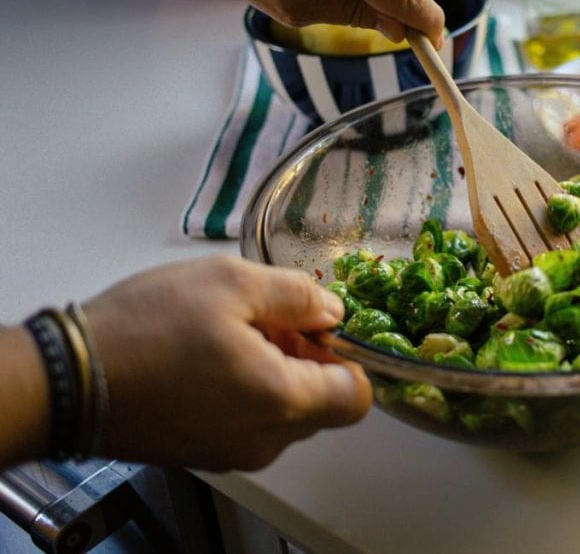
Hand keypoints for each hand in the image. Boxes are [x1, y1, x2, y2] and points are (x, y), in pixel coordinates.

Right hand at [83, 255, 371, 470]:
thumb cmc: (148, 328)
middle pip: (321, 404)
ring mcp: (233, 452)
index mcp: (283, 401)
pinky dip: (244, 391)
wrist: (65, 381)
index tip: (317, 327)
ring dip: (274, 372)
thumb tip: (332, 312)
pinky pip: (248, 423)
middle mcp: (266, 440)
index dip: (348, 356)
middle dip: (308, 360)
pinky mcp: (204, 454)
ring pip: (283, 412)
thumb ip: (298, 296)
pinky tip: (207, 357)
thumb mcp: (231, 283)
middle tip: (267, 319)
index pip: (357, 396)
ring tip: (229, 333)